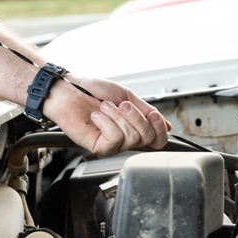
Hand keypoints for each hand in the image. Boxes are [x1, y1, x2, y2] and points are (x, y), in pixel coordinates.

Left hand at [42, 73, 171, 155]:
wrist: (70, 90)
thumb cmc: (93, 91)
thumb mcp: (127, 96)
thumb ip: (146, 110)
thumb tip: (166, 125)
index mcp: (133, 126)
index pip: (157, 140)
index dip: (160, 129)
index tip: (153, 115)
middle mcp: (125, 138)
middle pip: (147, 137)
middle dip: (136, 117)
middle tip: (121, 105)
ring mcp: (112, 144)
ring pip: (131, 137)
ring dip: (117, 116)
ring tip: (104, 108)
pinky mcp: (99, 147)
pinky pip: (114, 139)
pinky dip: (106, 122)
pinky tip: (97, 116)